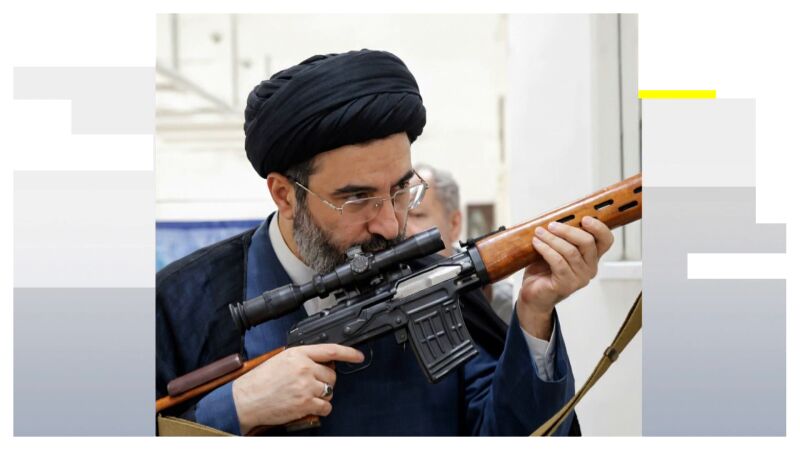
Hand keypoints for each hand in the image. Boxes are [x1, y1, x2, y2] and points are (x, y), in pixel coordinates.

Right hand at [232, 343, 363, 433]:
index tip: (358, 356)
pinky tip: (308, 406)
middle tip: (310, 384)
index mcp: (298, 353)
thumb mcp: (281, 359)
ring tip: (305, 395)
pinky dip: (321, 408)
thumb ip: (302, 358)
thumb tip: (322, 362)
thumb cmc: (260, 380)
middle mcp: (304, 368)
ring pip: (330, 390)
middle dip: (324, 380)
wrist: (246, 399)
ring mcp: (306, 386)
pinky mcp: (305, 403)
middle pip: (332, 374)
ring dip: (321, 395)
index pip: (331, 350)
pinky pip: (326, 406)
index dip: (349, 353)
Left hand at [516, 216, 613, 338]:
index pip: (606, 240)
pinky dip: (546, 250)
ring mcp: (580, 278)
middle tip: (551, 225)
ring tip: (539, 233)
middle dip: (568, 230)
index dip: (599, 228)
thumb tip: (557, 217)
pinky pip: (558, 262)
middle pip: (587, 242)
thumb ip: (562, 236)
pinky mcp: (566, 284)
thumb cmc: (544, 270)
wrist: (533, 294)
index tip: (585, 218)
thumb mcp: (556, 248)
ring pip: (570, 251)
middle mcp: (590, 268)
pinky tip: (537, 244)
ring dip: (552, 239)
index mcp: (591, 256)